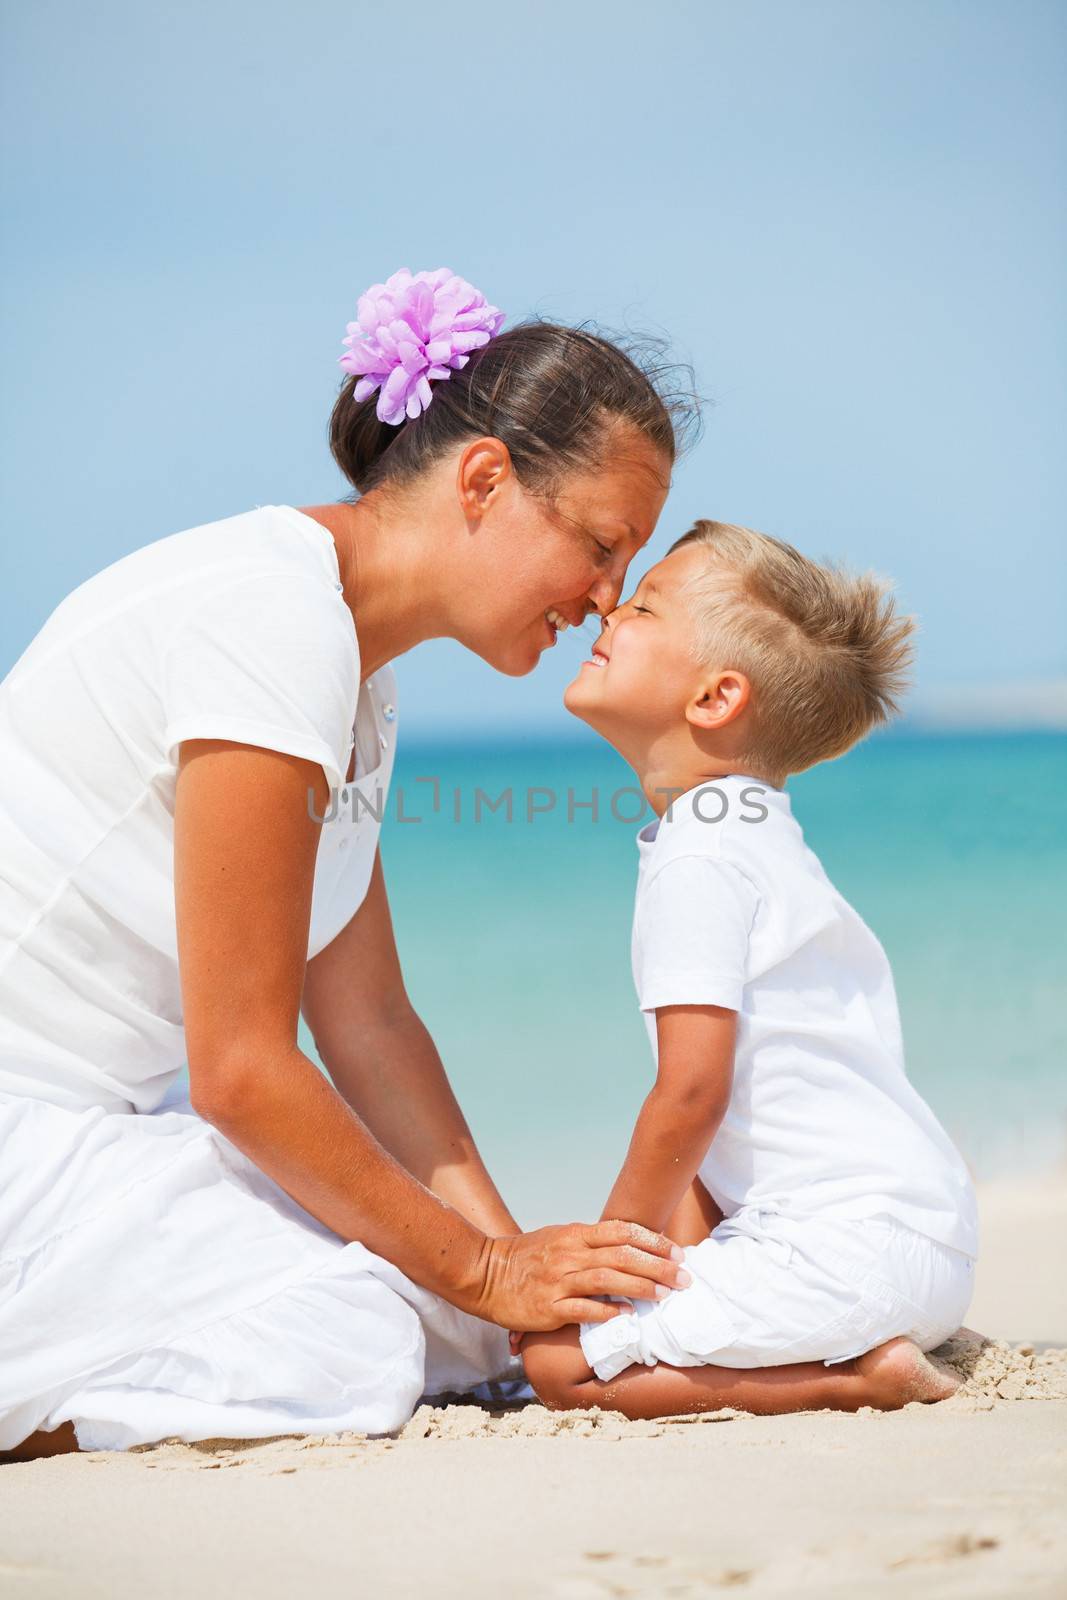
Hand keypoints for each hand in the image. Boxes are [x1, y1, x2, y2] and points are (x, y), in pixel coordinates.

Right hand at [475, 1219, 688, 1333]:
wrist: (484, 1273)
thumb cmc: (526, 1257)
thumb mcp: (559, 1239)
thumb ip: (589, 1243)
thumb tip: (627, 1247)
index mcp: (574, 1235)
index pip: (621, 1231)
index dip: (652, 1241)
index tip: (677, 1252)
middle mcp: (569, 1254)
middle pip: (621, 1255)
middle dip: (658, 1266)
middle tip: (684, 1278)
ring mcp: (558, 1280)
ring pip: (606, 1280)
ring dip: (640, 1287)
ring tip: (665, 1295)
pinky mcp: (548, 1307)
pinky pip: (583, 1309)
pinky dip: (607, 1312)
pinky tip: (627, 1316)